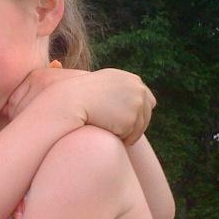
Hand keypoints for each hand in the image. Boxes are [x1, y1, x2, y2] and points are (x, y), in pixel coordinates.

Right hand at [7, 66, 155, 144]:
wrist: (70, 102)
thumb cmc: (81, 97)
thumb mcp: (102, 89)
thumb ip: (120, 93)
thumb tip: (146, 102)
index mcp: (131, 79)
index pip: (148, 100)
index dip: (135, 113)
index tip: (120, 118)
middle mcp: (138, 89)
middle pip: (146, 116)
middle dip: (134, 125)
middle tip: (112, 127)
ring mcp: (136, 103)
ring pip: (140, 128)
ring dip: (126, 133)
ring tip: (105, 126)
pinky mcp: (131, 118)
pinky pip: (131, 136)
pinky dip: (121, 138)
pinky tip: (105, 130)